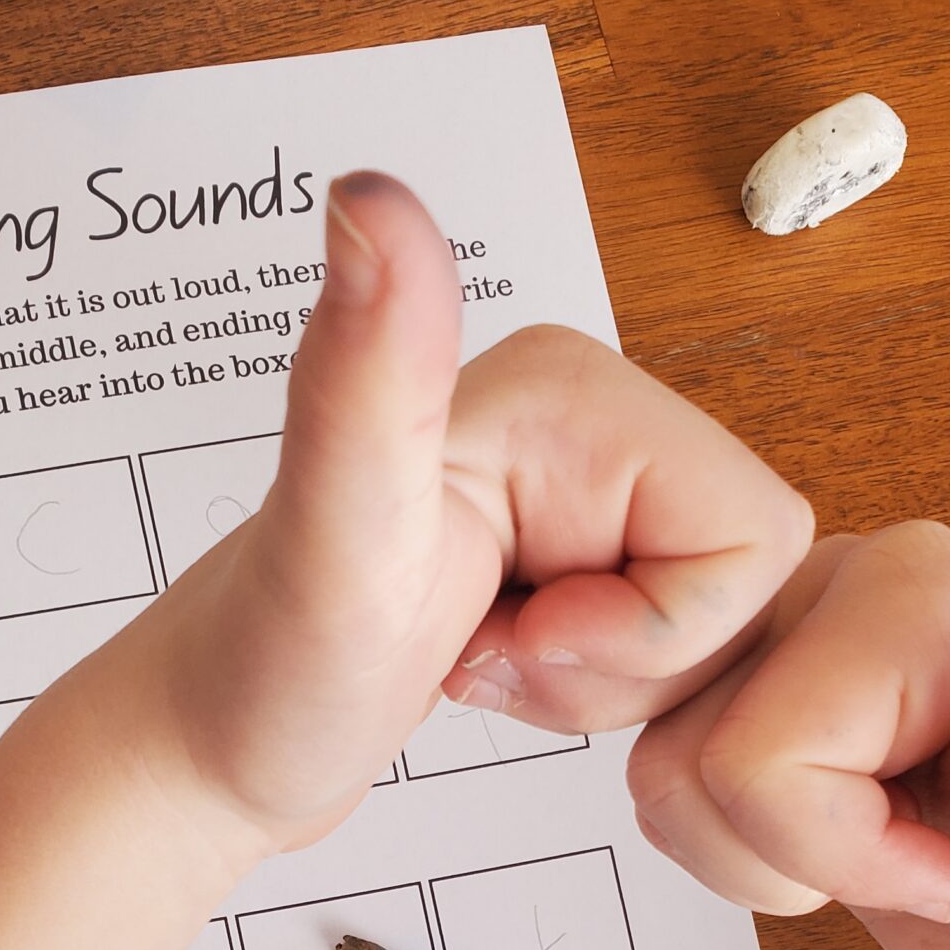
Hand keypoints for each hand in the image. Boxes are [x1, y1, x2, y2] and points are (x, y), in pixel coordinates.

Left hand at [0, 172, 811, 949]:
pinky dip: (590, 691)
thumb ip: (365, 373)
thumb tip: (370, 198)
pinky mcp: (563, 552)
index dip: (648, 632)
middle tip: (491, 654)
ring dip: (605, 686)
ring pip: (707, 623)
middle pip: (736, 582)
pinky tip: (492, 668)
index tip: (514, 633)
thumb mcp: (329, 534)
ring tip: (482, 661)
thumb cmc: (260, 672)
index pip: (746, 537)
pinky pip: (663, 644)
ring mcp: (575, 488)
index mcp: (568, 386)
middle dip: (626, 663)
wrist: (203, 751)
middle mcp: (583, 417)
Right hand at [618, 518, 949, 949]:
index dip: (841, 850)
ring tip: (870, 844)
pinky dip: (730, 849)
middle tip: (910, 853)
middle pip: (694, 758)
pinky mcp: (729, 686)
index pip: (765, 755)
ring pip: (660, 777)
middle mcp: (827, 579)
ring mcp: (766, 633)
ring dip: (758, 859)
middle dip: (793, 852)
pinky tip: (823, 833)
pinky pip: (656, 788)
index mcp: (920, 588)